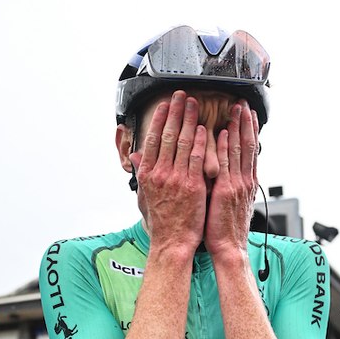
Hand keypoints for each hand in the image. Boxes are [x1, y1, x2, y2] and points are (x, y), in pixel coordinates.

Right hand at [131, 92, 207, 253]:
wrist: (172, 242)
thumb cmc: (162, 221)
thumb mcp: (144, 196)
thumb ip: (142, 173)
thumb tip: (136, 157)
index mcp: (148, 174)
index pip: (153, 140)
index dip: (160, 119)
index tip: (165, 105)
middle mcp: (160, 174)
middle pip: (167, 135)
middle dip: (175, 112)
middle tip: (181, 95)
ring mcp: (176, 179)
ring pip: (182, 143)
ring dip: (188, 120)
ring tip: (193, 104)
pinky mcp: (192, 186)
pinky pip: (196, 158)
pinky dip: (199, 142)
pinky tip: (203, 128)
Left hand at [205, 101, 258, 260]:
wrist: (228, 248)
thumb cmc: (225, 230)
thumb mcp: (230, 204)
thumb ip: (228, 185)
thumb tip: (223, 174)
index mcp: (246, 183)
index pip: (250, 151)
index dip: (249, 131)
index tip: (248, 115)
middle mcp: (245, 181)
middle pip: (248, 145)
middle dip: (246, 122)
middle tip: (244, 103)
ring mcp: (237, 185)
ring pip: (240, 150)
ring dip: (238, 127)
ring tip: (237, 109)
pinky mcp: (227, 191)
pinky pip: (226, 164)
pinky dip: (227, 147)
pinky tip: (225, 132)